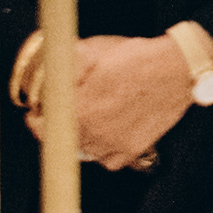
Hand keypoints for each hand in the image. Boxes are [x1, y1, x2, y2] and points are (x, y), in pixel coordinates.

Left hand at [10, 30, 197, 163]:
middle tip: (63, 114)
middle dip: (59, 126)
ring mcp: (114, 145)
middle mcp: (94, 133)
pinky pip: (109, 160)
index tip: (36, 114)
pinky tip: (106, 135)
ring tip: (87, 122)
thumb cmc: (135, 58)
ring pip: (84, 151)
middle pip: (62, 140)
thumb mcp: (93, 51)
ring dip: (80, 138)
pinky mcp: (133, 149)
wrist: (176, 69)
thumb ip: (65, 67)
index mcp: (79, 110)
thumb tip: (47, 73)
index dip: (36, 119)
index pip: (42, 127)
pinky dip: (104, 151)